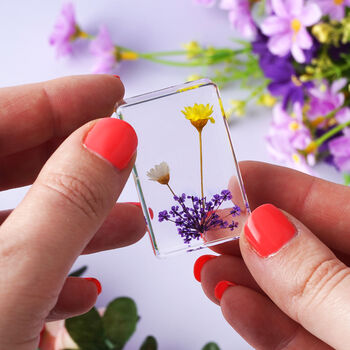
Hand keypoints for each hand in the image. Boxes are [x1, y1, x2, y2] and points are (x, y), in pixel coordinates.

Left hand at [0, 75, 145, 348]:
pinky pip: (4, 262)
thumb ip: (66, 205)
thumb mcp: (9, 284)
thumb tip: (116, 136)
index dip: (62, 99)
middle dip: (75, 155)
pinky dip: (47, 270)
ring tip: (132, 223)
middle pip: (3, 158)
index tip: (114, 90)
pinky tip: (85, 289)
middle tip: (127, 148)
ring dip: (75, 220)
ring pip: (12, 216)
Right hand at [195, 161, 349, 349]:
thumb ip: (318, 279)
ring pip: (296, 295)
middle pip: (306, 249)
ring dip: (246, 282)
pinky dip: (262, 323)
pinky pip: (298, 339)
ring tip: (207, 268)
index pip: (335, 207)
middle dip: (253, 237)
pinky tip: (230, 302)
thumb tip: (260, 227)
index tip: (234, 178)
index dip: (283, 188)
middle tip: (209, 227)